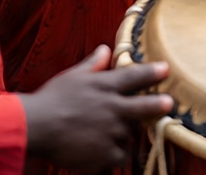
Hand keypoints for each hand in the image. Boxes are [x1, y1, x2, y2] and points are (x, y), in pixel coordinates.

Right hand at [21, 45, 172, 171]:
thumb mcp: (73, 76)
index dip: (152, 72)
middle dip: (157, 105)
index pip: (134, 77)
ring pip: (130, 134)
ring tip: (116, 133)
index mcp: (104, 86)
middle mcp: (112, 107)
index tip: (166, 69)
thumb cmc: (52, 98)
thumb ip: (92, 65)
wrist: (36, 127)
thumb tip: (105, 49)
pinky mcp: (105, 154)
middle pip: (143, 107)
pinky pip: (120, 156)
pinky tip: (106, 152)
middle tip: (168, 103)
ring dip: (127, 133)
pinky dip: (115, 154)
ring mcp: (111, 132)